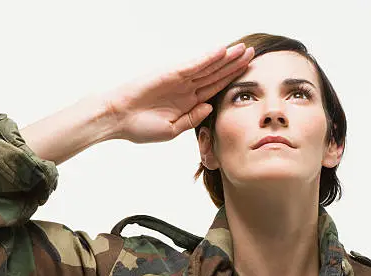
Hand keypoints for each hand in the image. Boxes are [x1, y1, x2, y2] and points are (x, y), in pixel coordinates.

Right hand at [103, 43, 254, 143]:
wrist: (117, 120)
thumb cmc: (139, 127)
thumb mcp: (171, 130)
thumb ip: (192, 119)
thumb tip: (210, 107)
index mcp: (186, 103)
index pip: (214, 89)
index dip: (231, 82)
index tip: (249, 76)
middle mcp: (185, 89)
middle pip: (215, 75)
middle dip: (234, 65)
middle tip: (253, 54)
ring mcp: (178, 80)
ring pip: (207, 67)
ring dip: (225, 58)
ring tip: (243, 49)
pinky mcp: (169, 74)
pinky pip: (193, 64)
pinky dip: (208, 58)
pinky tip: (222, 52)